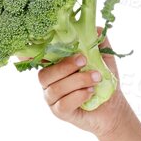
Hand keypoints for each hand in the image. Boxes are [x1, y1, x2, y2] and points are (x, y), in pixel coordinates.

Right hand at [36, 25, 127, 139]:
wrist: (114, 107)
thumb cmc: (104, 81)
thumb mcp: (104, 58)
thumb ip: (97, 42)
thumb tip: (95, 27)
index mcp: (54, 66)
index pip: (36, 59)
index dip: (27, 54)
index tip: (27, 48)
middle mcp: (49, 82)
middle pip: (44, 74)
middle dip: (65, 66)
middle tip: (84, 60)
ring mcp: (53, 99)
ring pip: (55, 88)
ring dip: (78, 81)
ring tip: (96, 78)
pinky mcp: (60, 112)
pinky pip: (63, 104)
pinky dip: (78, 96)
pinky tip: (90, 93)